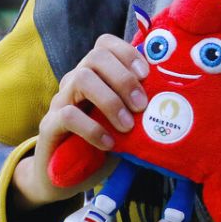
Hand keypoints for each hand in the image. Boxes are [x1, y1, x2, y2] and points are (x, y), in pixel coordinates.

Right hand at [12, 34, 150, 208]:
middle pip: (95, 56)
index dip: (127, 53)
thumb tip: (171, 101)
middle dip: (123, 78)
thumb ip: (139, 108)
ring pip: (82, 79)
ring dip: (110, 101)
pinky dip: (93, 128)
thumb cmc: (102, 145)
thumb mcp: (125, 122)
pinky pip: (69, 115)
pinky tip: (109, 143)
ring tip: (127, 126)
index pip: (105, 44)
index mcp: (95, 74)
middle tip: (141, 106)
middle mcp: (75, 81)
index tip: (146, 75)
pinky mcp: (49, 125)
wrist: (64, 177)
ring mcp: (60, 101)